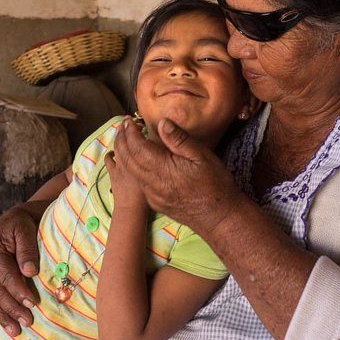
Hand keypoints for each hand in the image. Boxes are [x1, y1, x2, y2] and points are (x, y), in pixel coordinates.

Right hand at [0, 206, 40, 335]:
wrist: (12, 220)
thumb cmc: (21, 224)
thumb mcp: (25, 229)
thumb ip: (26, 248)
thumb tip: (30, 271)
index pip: (7, 277)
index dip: (19, 292)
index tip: (32, 304)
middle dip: (12, 310)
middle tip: (27, 323)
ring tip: (12, 331)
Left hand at [112, 117, 240, 234]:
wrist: (218, 218)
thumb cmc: (215, 185)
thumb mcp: (202, 156)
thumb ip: (179, 139)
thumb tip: (162, 123)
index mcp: (163, 169)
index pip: (138, 148)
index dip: (131, 133)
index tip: (129, 121)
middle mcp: (153, 184)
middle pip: (128, 160)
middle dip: (122, 141)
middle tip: (122, 127)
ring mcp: (152, 195)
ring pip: (130, 172)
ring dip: (124, 154)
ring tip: (125, 140)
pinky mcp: (155, 203)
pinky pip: (138, 182)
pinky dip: (132, 167)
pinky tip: (137, 161)